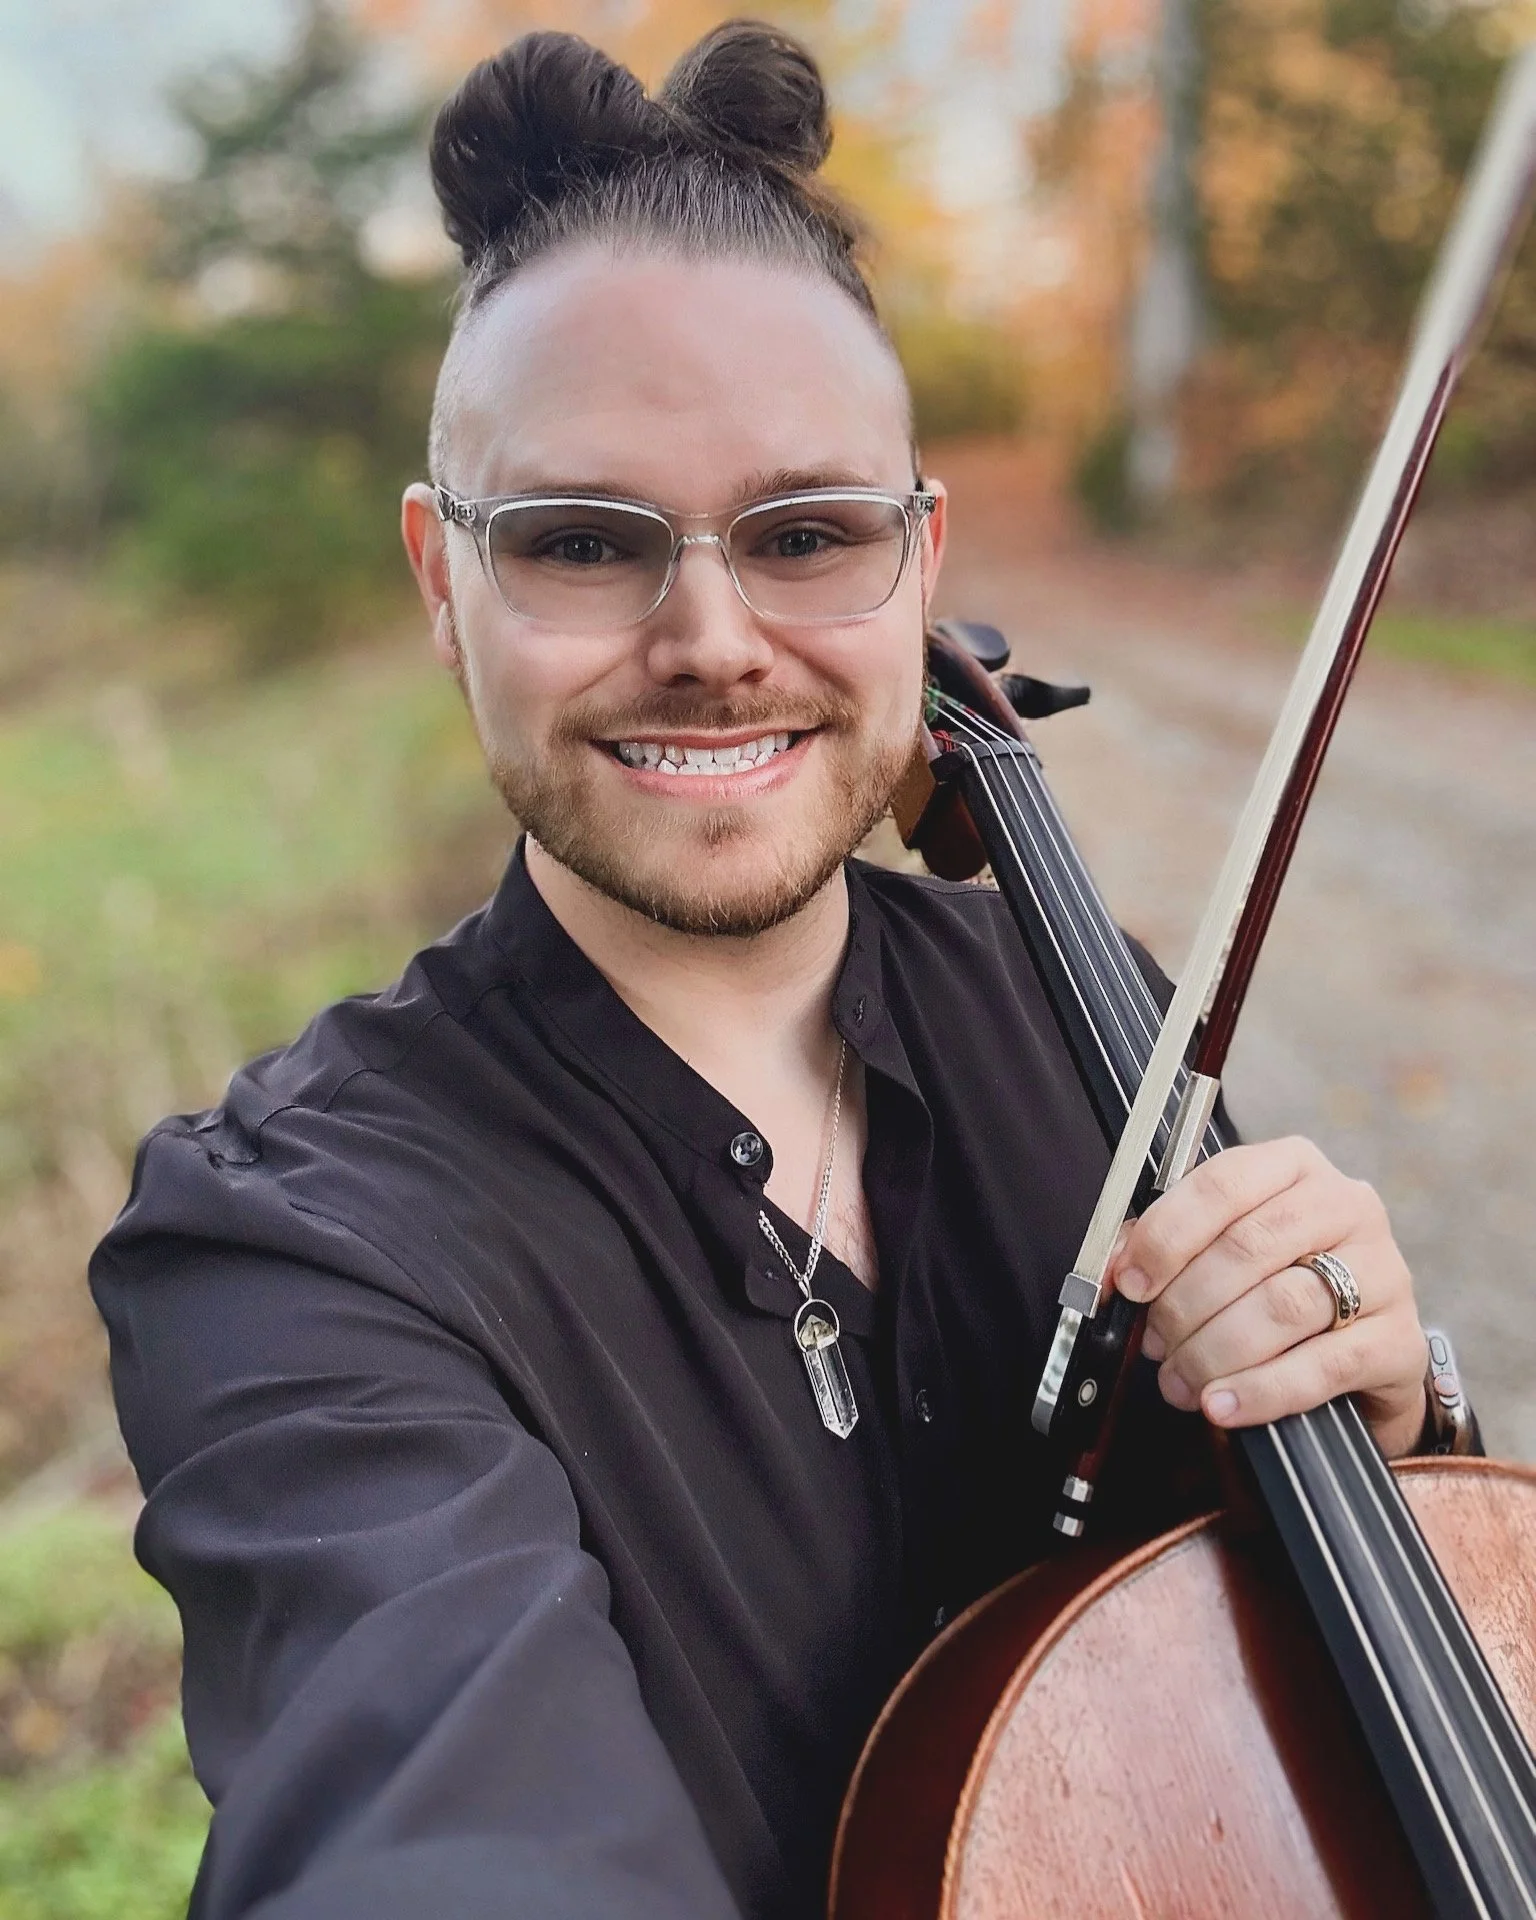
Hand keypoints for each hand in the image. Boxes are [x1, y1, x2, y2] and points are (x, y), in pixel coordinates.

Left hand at [1109, 1137, 1427, 1457]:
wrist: (1360, 1350)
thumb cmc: (1280, 1284)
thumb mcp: (1225, 1250)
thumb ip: (1168, 1250)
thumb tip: (1114, 1271)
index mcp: (1294, 1167)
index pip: (1222, 1184)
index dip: (1166, 1234)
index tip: (1130, 1281)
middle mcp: (1346, 1205)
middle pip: (1248, 1247)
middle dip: (1185, 1303)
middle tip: (1155, 1342)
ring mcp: (1383, 1270)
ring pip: (1281, 1306)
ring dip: (1214, 1351)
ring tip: (1181, 1379)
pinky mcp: (1399, 1338)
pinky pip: (1321, 1365)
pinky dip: (1260, 1390)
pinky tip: (1222, 1405)